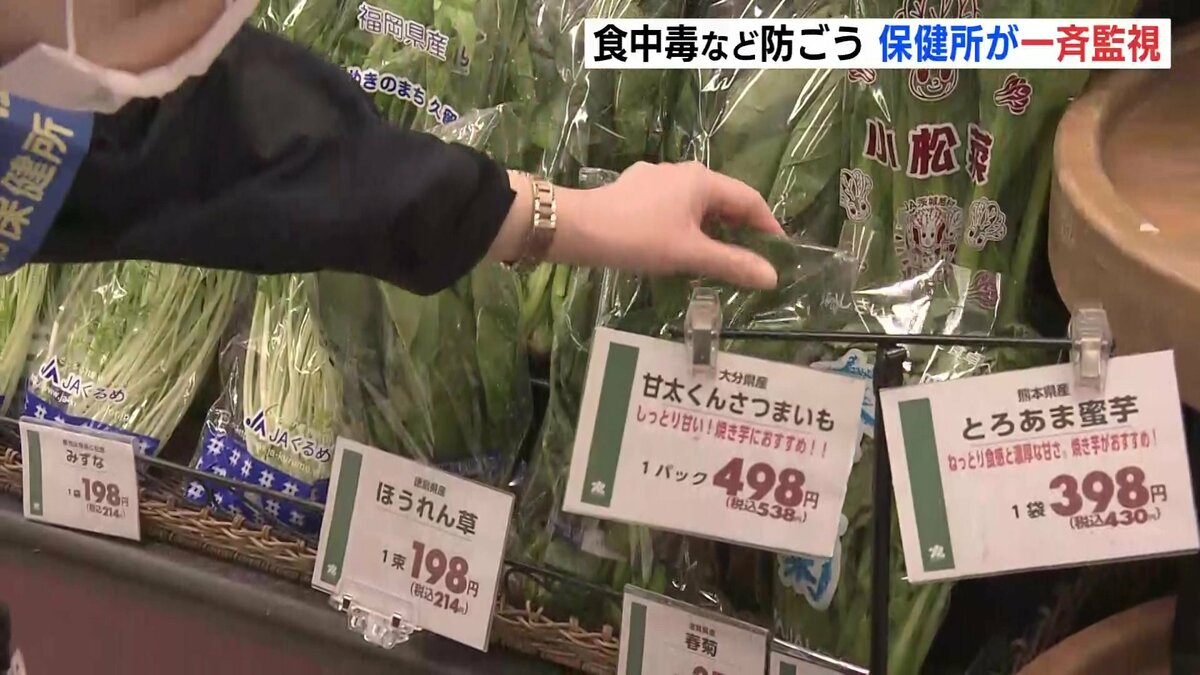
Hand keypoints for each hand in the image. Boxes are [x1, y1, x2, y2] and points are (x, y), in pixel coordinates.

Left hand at [494, 162, 785, 288]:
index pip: (750, 200)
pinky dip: (685, 226)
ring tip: (717, 258)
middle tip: (750, 259)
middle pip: (723, 199)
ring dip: (711, 229)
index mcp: (702, 180)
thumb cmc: (638, 238)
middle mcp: (682, 171)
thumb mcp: (689, 254)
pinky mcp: (634, 189)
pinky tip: (677, 248)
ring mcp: (655, 178)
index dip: (769, 226)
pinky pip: (672, 207)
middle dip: (739, 228)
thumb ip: (732, 264)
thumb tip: (772, 276)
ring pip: (696, 204)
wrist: (577, 228)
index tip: (779, 252)